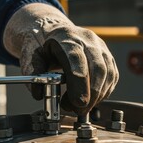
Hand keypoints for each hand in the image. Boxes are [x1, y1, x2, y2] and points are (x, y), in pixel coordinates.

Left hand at [3, 3, 118, 114]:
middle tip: (77, 110)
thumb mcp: (31, 56)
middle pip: (97, 68)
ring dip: (97, 96)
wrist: (53, 32)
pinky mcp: (107, 55)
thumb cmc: (42, 46)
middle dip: (90, 94)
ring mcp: (100, 46)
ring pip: (108, 73)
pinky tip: (90, 99)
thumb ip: (33, 74)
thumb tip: (39, 94)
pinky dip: (103, 92)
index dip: (80, 83)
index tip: (77, 102)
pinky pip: (112, 76)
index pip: (77, 60)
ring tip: (80, 107)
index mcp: (66, 37)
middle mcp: (87, 39)